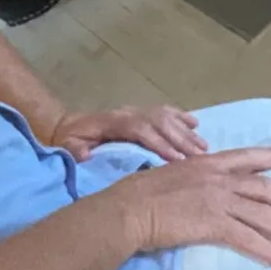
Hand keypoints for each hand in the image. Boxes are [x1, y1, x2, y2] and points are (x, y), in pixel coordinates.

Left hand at [51, 104, 208, 161]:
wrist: (66, 124)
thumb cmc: (69, 139)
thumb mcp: (67, 145)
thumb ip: (76, 150)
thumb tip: (87, 154)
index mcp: (112, 122)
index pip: (141, 130)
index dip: (159, 143)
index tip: (178, 159)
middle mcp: (127, 113)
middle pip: (158, 122)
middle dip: (180, 139)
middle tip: (200, 157)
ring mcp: (135, 110)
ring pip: (165, 116)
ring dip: (185, 131)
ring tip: (204, 148)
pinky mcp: (139, 113)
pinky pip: (163, 111)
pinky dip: (180, 116)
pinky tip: (196, 125)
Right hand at [109, 147, 270, 266]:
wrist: (129, 208)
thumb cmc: (141, 193)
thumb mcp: (173, 173)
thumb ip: (194, 178)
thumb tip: (204, 188)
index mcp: (208, 163)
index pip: (249, 157)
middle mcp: (218, 179)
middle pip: (266, 189)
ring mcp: (216, 200)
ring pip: (263, 215)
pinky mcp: (212, 224)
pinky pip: (246, 237)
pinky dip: (265, 249)